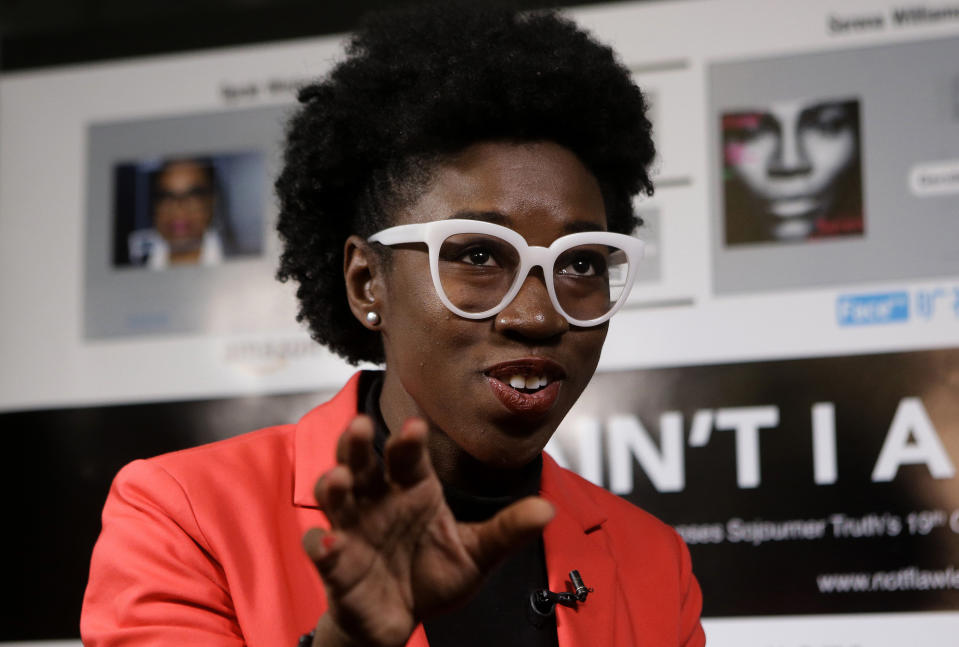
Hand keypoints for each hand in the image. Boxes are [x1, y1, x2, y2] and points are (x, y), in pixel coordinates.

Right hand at [302, 415, 554, 646]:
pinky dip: (321, 545)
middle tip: (360, 426)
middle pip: (362, 461)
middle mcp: (379, 499)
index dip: (408, 441)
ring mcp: (354, 528)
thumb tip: (548, 510)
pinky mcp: (337, 563)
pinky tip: (328, 543)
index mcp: (413, 488)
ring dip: (333, 484)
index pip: (408, 456)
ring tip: (341, 479)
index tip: (415, 427)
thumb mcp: (477, 553)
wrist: (403, 620)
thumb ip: (507, 531)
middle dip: (357, 443)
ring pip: (335, 496)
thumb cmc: (435, 575)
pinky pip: (322, 549)